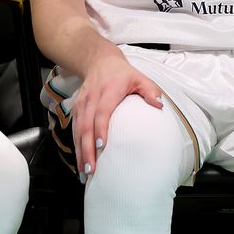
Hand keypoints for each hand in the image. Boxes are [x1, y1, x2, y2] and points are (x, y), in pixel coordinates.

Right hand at [71, 52, 163, 182]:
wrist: (99, 61)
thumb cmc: (122, 74)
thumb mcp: (140, 78)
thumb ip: (150, 91)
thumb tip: (159, 106)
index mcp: (108, 91)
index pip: (102, 112)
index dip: (100, 128)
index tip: (102, 146)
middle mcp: (91, 99)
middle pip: (86, 126)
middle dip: (87, 148)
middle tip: (91, 169)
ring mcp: (81, 104)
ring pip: (78, 130)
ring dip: (79, 151)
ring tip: (84, 172)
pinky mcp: (76, 109)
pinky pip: (74, 130)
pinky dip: (76, 146)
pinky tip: (79, 161)